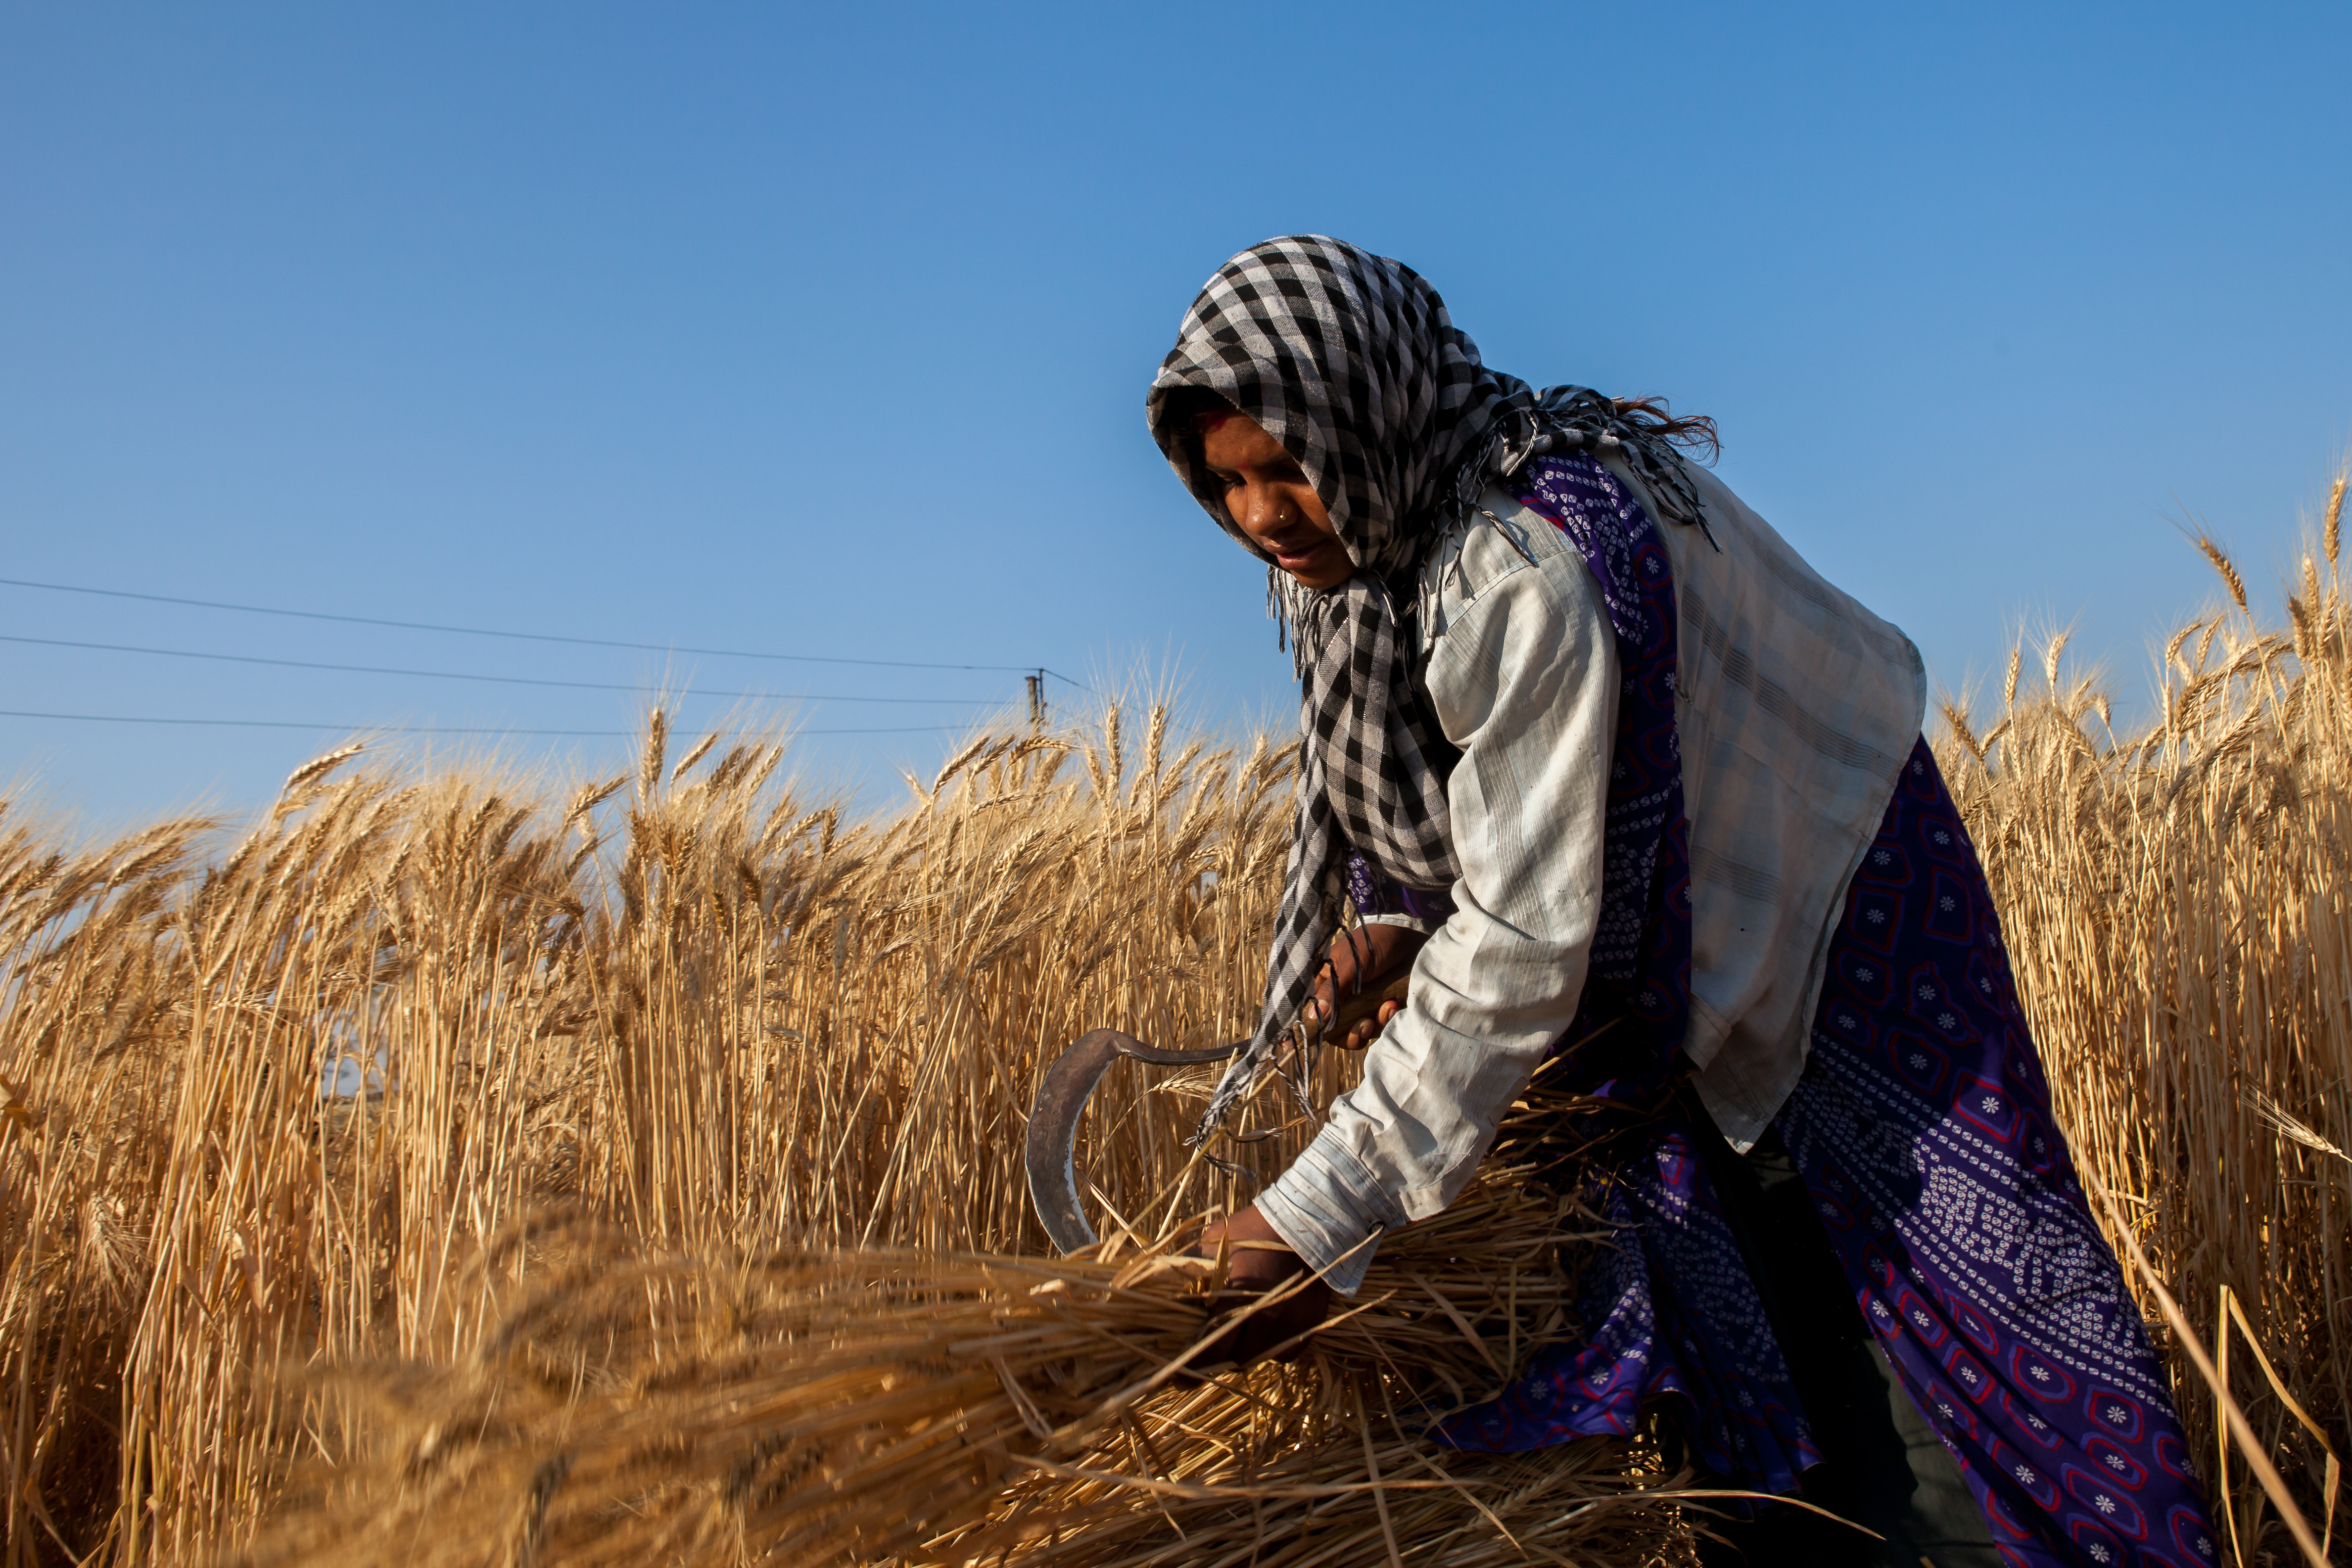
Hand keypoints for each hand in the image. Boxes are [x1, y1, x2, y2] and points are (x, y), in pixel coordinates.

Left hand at [1187, 1206, 1330, 1366]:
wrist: (1304, 1222)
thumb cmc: (1249, 1231)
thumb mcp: (1210, 1245)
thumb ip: (1186, 1273)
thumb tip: (1159, 1296)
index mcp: (1235, 1300)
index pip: (1211, 1351)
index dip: (1193, 1368)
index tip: (1179, 1379)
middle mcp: (1264, 1319)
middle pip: (1235, 1360)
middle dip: (1219, 1358)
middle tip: (1207, 1352)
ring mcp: (1290, 1325)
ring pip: (1260, 1357)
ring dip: (1245, 1351)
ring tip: (1236, 1334)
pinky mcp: (1310, 1325)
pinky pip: (1286, 1352)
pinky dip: (1272, 1346)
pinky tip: (1264, 1329)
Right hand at [1308, 924, 1424, 1048]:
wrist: (1407, 936)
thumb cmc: (1372, 943)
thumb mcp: (1351, 965)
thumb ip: (1333, 990)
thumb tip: (1312, 1017)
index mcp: (1326, 985)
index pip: (1315, 1014)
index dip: (1318, 1030)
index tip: (1317, 1040)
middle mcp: (1341, 998)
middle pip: (1337, 1031)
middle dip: (1353, 1033)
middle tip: (1367, 1024)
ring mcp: (1361, 1005)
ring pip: (1360, 1031)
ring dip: (1374, 1024)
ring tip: (1387, 1007)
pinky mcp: (1379, 1007)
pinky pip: (1379, 1025)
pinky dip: (1386, 1019)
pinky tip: (1394, 1004)